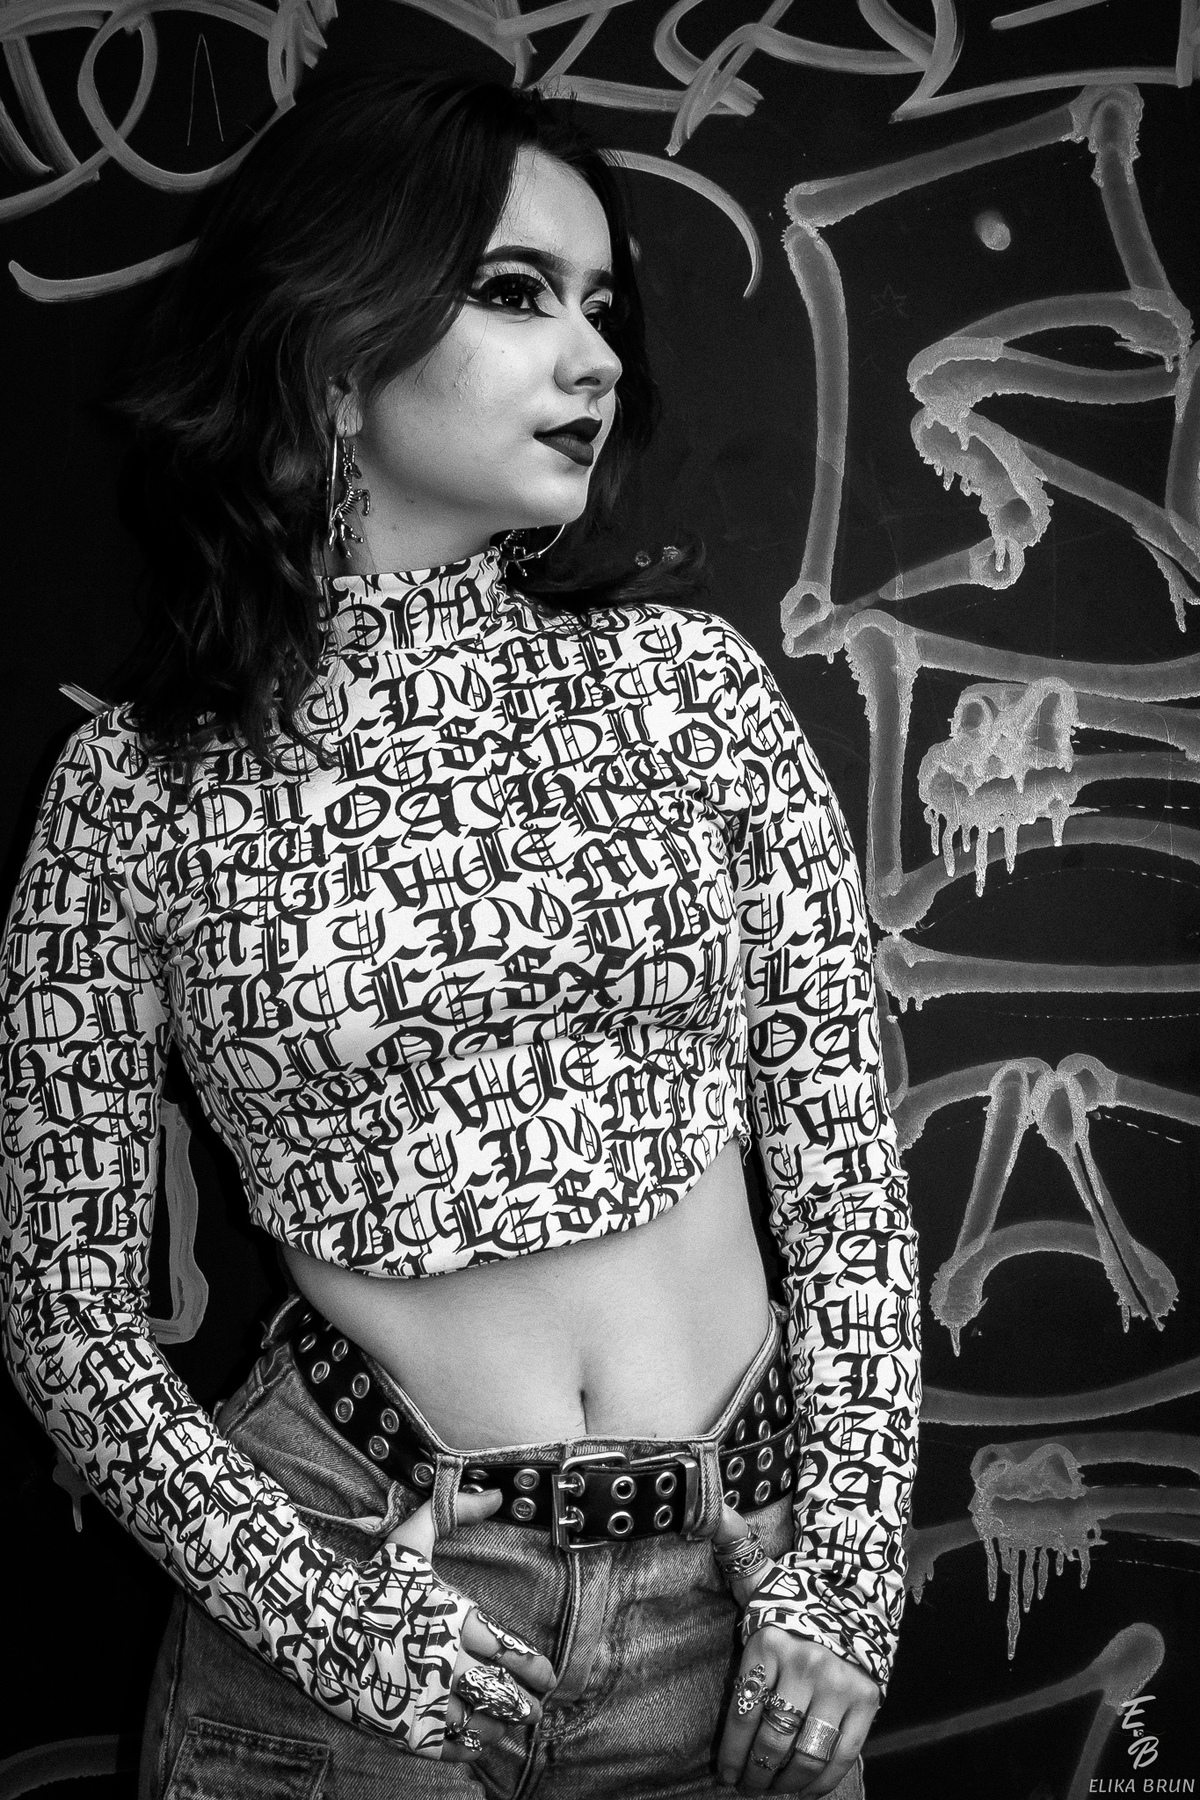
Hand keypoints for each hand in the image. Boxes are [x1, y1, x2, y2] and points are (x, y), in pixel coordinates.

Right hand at [387, 1488, 556, 1761]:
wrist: (310, 1622)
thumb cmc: (366, 1581)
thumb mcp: (411, 1539)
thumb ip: (455, 1511)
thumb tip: (494, 1493)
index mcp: (453, 1620)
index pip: (509, 1651)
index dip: (534, 1668)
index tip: (548, 1677)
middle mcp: (444, 1663)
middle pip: (500, 1693)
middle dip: (524, 1705)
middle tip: (535, 1710)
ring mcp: (421, 1699)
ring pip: (477, 1723)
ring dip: (497, 1726)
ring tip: (505, 1726)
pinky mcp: (400, 1727)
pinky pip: (445, 1746)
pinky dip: (465, 1747)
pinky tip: (473, 1740)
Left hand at [713, 1505, 879, 1793]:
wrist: (862, 1583)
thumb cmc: (797, 1588)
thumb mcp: (758, 1572)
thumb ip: (727, 1545)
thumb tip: (702, 1509)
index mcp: (769, 1640)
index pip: (742, 1711)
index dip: (731, 1752)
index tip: (724, 1773)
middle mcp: (804, 1664)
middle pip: (772, 1739)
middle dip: (754, 1773)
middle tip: (746, 1787)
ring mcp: (840, 1685)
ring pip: (806, 1753)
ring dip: (785, 1782)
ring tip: (770, 1789)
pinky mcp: (868, 1701)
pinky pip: (843, 1753)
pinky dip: (823, 1780)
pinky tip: (805, 1787)